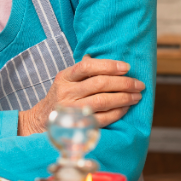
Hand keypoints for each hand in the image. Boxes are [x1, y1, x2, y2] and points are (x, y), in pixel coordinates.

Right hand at [17, 55, 144, 135]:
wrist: (42, 121)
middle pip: (99, 84)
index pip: (87, 67)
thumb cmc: (60, 97)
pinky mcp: (78, 124)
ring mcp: (72, 109)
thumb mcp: (65, 80)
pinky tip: (126, 108)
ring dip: (124, 98)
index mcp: (64, 78)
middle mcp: (67, 92)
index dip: (109, 66)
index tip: (126, 67)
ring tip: (137, 96)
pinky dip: (118, 112)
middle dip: (124, 83)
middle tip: (139, 84)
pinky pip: (103, 118)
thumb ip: (82, 70)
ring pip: (103, 101)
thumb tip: (104, 56)